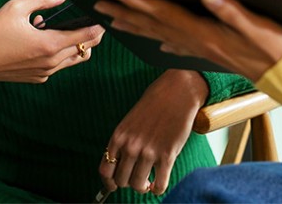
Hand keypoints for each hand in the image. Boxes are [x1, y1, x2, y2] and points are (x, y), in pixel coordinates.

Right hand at [0, 0, 104, 83]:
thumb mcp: (16, 7)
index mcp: (49, 44)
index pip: (86, 36)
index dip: (98, 26)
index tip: (103, 18)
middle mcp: (51, 62)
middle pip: (84, 49)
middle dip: (92, 36)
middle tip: (94, 23)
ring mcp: (45, 72)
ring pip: (74, 60)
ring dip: (76, 45)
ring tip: (65, 30)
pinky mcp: (38, 78)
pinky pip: (58, 66)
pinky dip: (59, 53)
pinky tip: (43, 39)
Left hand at [95, 0, 281, 81]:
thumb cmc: (278, 48)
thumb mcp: (259, 25)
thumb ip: (233, 9)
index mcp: (204, 32)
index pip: (163, 13)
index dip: (137, 1)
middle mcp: (197, 41)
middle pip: (153, 24)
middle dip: (123, 12)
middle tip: (96, 2)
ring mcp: (202, 49)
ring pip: (159, 35)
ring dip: (134, 25)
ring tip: (112, 18)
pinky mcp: (210, 53)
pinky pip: (177, 46)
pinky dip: (161, 40)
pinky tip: (154, 40)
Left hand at [98, 70, 206, 195]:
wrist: (176, 93)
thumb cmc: (153, 106)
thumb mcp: (129, 122)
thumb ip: (123, 143)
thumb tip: (119, 167)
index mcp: (118, 137)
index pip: (105, 170)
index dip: (108, 183)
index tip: (113, 186)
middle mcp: (130, 146)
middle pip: (121, 181)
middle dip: (127, 184)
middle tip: (136, 179)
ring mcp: (148, 152)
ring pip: (138, 185)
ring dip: (143, 187)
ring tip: (148, 182)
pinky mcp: (167, 155)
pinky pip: (160, 185)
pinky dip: (158, 189)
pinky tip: (159, 184)